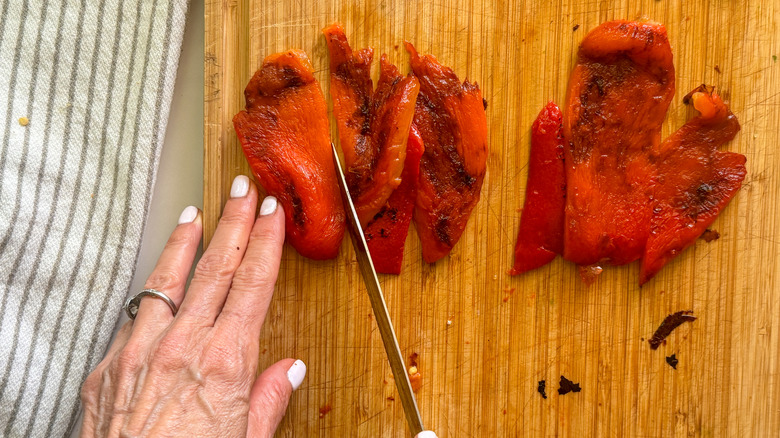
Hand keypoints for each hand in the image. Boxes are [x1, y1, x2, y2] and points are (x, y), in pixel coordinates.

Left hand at [80, 175, 304, 436]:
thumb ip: (269, 401)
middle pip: (215, 270)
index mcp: (225, 364)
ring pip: (167, 282)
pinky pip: (133, 318)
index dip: (265, 244)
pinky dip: (150, 292)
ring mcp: (137, 355)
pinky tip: (157, 281)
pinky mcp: (105, 371)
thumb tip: (290, 370)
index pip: (252, 286)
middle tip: (243, 191)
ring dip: (185, 245)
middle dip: (234, 224)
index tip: (272, 216)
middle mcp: (180, 348)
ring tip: (197, 214)